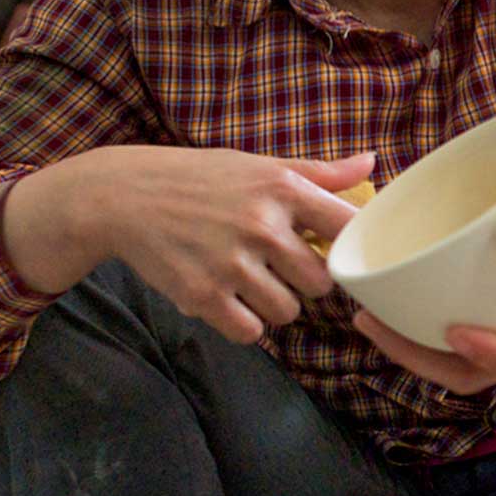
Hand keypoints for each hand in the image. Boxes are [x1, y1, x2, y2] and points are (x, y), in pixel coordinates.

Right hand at [3, 144, 373, 341]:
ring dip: (273, 305)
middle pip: (321, 283)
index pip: (347, 228)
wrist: (124, 196)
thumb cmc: (200, 179)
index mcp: (281, 188)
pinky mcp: (204, 296)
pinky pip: (251, 332)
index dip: (347, 247)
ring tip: (247, 281)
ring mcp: (232, 263)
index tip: (330, 250)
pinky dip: (243, 323)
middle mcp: (261, 225)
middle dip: (304, 282)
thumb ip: (318, 173)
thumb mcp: (258, 165)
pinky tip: (227, 299)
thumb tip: (372, 164)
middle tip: (277, 268)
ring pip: (288, 312)